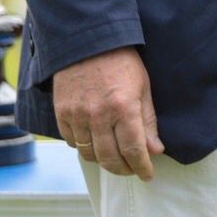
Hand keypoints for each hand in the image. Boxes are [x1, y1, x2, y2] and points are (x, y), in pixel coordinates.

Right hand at [53, 47, 162, 179]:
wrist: (88, 42)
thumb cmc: (122, 63)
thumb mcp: (144, 88)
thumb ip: (148, 121)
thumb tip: (155, 150)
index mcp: (124, 108)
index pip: (134, 150)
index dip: (142, 167)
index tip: (148, 175)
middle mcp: (99, 115)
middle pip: (109, 158)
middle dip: (123, 169)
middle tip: (132, 170)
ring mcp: (77, 115)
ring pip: (89, 153)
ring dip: (103, 161)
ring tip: (115, 159)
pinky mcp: (61, 112)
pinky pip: (72, 142)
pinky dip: (84, 148)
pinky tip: (95, 144)